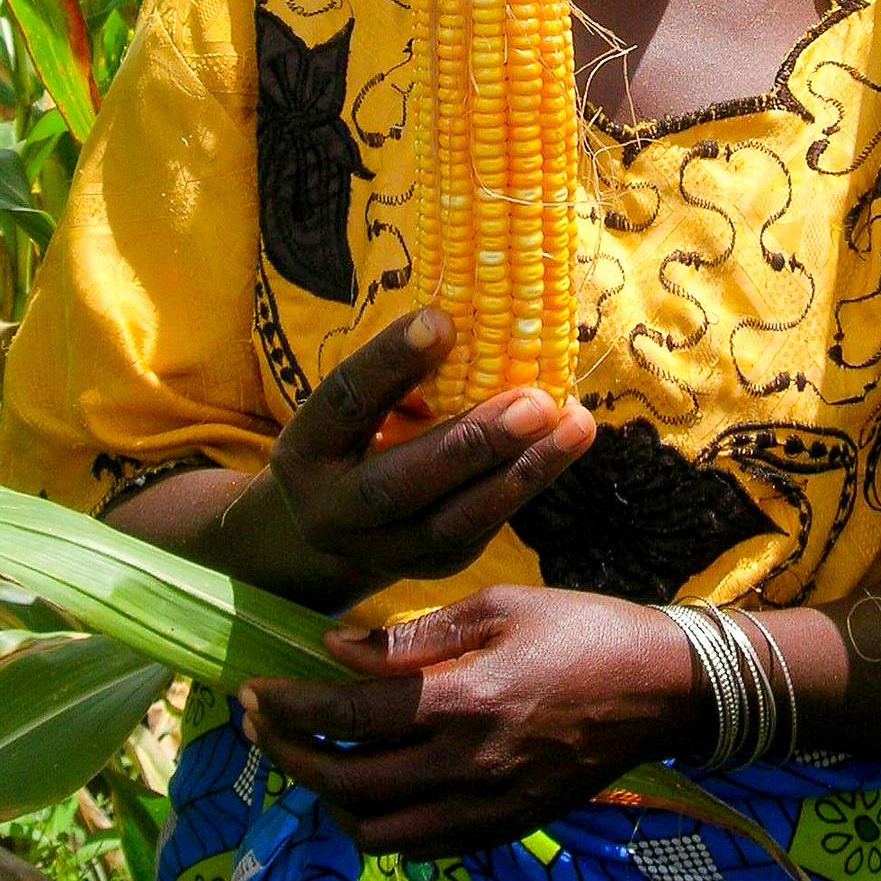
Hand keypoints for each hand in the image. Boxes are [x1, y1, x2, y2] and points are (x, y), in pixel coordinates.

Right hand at [235, 309, 595, 605]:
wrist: (336, 525)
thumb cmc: (360, 432)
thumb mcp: (362, 402)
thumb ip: (404, 374)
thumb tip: (480, 312)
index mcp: (306, 449)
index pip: (345, 402)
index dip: (389, 363)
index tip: (442, 321)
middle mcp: (332, 510)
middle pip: (398, 484)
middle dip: (471, 444)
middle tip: (536, 402)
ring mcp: (381, 550)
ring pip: (453, 522)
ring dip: (522, 472)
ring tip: (575, 425)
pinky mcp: (432, 568)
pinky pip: (482, 530)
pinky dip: (527, 484)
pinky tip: (565, 445)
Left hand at [238, 584, 702, 856]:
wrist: (663, 689)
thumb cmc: (582, 629)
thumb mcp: (498, 607)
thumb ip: (412, 638)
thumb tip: (335, 650)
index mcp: (462, 704)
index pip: (345, 719)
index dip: (286, 708)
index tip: (250, 690)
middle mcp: (466, 770)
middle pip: (344, 783)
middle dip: (286, 754)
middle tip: (256, 724)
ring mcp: (486, 810)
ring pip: (373, 831)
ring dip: (327, 797)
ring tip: (309, 755)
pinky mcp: (503, 830)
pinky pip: (419, 846)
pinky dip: (379, 822)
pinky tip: (371, 784)